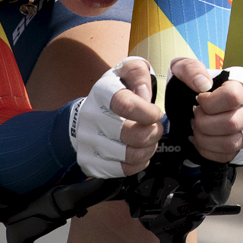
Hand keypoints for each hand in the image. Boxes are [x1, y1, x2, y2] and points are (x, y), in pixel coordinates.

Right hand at [71, 57, 164, 177]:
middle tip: (155, 127)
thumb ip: (139, 75)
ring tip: (148, 139)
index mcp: (102, 93)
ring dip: (149, 148)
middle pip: (133, 135)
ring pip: (132, 155)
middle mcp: (91, 117)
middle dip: (154, 132)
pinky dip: (138, 162)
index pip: (126, 105)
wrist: (85, 115)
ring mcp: (88, 142)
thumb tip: (144, 95)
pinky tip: (137, 150)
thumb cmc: (113, 92)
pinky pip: (124, 170)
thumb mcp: (127, 72)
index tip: (156, 114)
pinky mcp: (90, 162)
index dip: (148, 112)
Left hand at [169, 57, 242, 164]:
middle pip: (232, 123)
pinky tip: (204, 141)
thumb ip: (190, 70)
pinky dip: (210, 151)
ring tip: (198, 130)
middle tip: (196, 118)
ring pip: (232, 143)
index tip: (199, 101)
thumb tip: (203, 85)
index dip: (209, 104)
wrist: (204, 105)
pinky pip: (231, 155)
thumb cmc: (196, 87)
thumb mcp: (184, 70)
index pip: (232, 96)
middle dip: (205, 124)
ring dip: (206, 139)